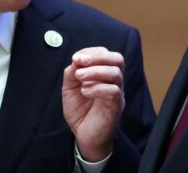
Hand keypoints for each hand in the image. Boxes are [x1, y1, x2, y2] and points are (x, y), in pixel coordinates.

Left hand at [62, 47, 124, 161]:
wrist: (84, 135)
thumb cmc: (80, 111)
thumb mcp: (70, 88)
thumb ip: (72, 72)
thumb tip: (76, 60)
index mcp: (104, 74)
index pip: (106, 54)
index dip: (91, 52)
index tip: (76, 58)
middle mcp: (114, 81)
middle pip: (117, 59)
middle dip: (98, 56)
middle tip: (80, 61)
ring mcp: (117, 93)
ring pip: (115, 73)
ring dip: (94, 71)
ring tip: (79, 77)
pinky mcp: (116, 106)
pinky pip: (113, 91)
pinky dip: (97, 88)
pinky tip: (84, 92)